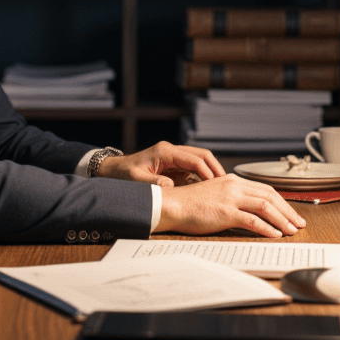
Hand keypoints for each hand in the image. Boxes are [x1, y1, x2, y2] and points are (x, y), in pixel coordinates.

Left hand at [96, 140, 223, 186]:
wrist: (113, 170)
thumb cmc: (123, 175)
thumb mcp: (136, 180)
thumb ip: (153, 183)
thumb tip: (170, 187)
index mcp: (165, 152)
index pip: (193, 159)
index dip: (207, 171)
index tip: (216, 185)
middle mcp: (171, 151)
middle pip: (201, 155)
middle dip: (215, 168)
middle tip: (226, 184)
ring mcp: (173, 157)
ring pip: (199, 159)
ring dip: (211, 171)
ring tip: (221, 187)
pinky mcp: (173, 164)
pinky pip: (192, 167)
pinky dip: (203, 175)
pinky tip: (209, 188)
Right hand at [154, 173, 305, 238]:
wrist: (172, 205)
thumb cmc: (190, 204)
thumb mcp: (214, 195)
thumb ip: (231, 199)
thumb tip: (248, 211)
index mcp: (232, 180)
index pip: (265, 189)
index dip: (282, 201)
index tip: (291, 213)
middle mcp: (234, 185)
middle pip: (270, 196)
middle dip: (288, 210)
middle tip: (299, 223)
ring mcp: (230, 198)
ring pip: (265, 206)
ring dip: (282, 219)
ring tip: (292, 230)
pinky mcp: (225, 212)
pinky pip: (252, 220)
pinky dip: (267, 228)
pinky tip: (275, 235)